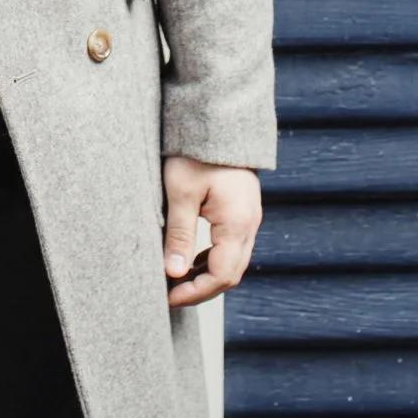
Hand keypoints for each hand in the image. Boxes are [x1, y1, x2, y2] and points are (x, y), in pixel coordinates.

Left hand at [162, 156, 261, 308]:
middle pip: (230, 274)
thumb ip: (179, 235)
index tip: (168, 297)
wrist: (217, 120)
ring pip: (232, 261)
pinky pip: (230, 246)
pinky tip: (189, 260)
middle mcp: (249, 224)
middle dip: (200, 290)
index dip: (195, 293)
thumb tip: (173, 274)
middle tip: (169, 295)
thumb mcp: (181, 193)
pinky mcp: (242, 211)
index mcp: (237, 223)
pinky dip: (211, 259)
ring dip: (206, 276)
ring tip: (174, 281)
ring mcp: (249, 218)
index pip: (221, 276)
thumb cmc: (196, 152)